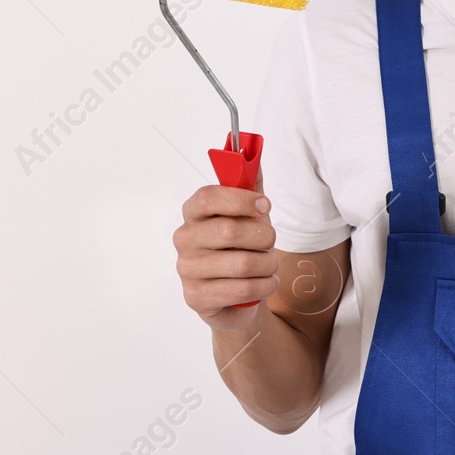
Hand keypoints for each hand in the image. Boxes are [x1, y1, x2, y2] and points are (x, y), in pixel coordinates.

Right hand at [173, 183, 279, 331]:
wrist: (236, 296)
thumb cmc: (242, 248)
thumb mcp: (249, 214)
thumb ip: (250, 186)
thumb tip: (253, 156)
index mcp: (194, 213)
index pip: (208, 197)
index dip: (241, 200)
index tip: (265, 206)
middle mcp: (184, 239)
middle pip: (229, 231)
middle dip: (263, 237)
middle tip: (270, 243)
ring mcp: (186, 269)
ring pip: (242, 263)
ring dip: (268, 264)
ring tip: (269, 266)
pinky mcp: (196, 297)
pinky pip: (242, 289)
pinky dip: (264, 286)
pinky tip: (265, 283)